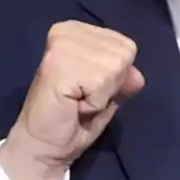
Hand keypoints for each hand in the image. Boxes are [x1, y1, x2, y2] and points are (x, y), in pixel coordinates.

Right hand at [0, 21, 145, 179]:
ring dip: (101, 94)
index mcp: (77, 32)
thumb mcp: (106, 96)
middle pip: (123, 55)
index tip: (88, 90)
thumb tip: (137, 76)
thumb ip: (123, 79)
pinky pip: (101, 82)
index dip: (116, 76)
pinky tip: (74, 105)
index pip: (126, 46)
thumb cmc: (72, 122)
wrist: (41, 148)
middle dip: (110, 84)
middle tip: (82, 98)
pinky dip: (94, 102)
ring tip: (77, 102)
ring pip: (115, 66)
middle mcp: (67, 31)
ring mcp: (61, 45)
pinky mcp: (57, 64)